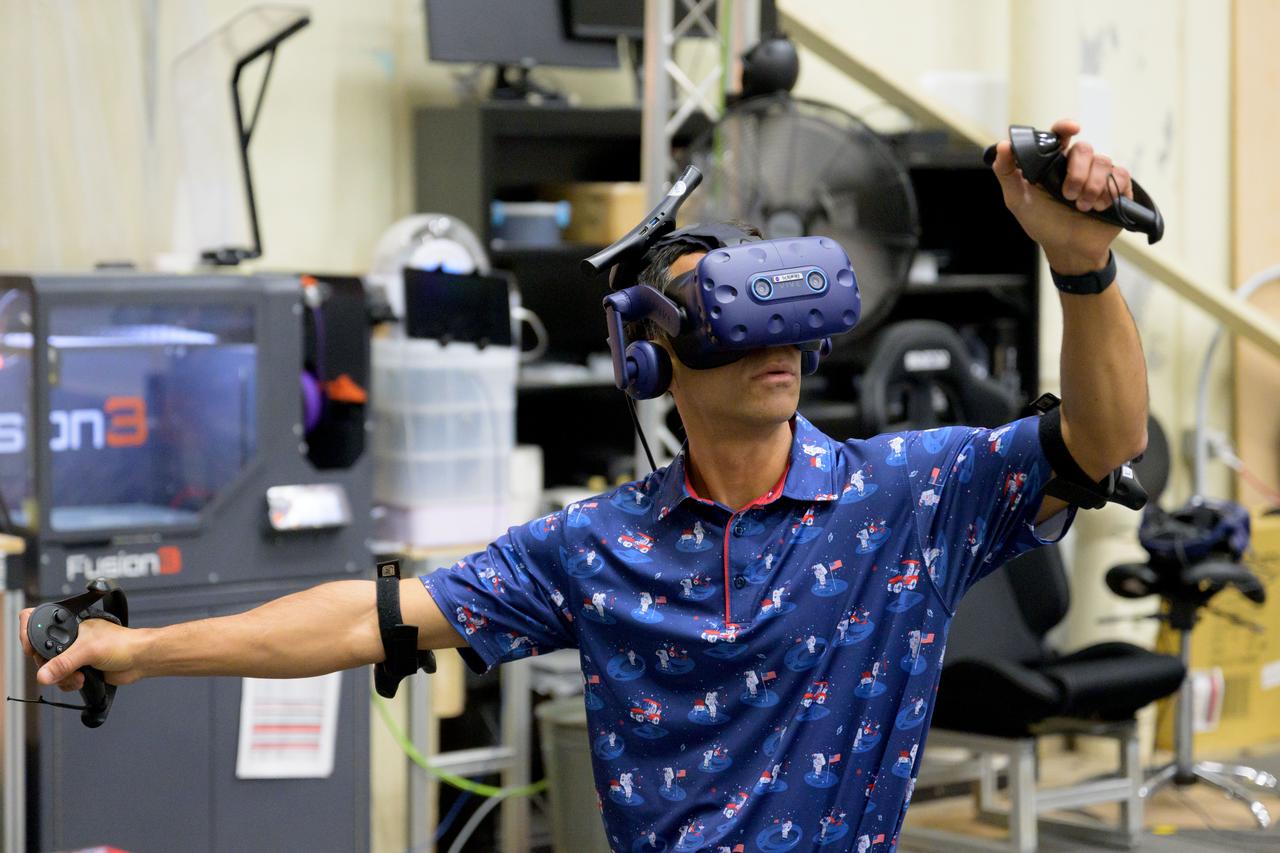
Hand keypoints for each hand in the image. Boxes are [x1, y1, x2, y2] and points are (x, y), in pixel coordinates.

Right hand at [18, 607, 143, 690]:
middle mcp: (70, 639)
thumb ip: (64, 663)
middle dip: (53, 667)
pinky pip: (63, 680)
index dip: (31, 640)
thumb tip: (43, 674)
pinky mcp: (80, 668)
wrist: (140, 660)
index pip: (40, 628)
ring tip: (79, 676)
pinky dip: (70, 683)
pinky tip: (83, 680)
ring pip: (52, 670)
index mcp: (71, 626)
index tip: (33, 653)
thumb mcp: (89, 650)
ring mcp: (75, 654)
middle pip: (43, 655)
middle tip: (65, 669)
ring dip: (64, 678)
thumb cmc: (122, 644)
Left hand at [991, 118, 1132, 275]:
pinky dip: (1109, 192)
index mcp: (1054, 164)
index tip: (1072, 128)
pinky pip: (1121, 175)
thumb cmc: (1042, 224)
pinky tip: (1100, 207)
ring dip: (1092, 187)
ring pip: (1104, 162)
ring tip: (1083, 207)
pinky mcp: (1117, 186)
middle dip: (1077, 174)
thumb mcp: (1018, 200)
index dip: (1066, 126)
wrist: (1068, 250)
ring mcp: (1098, 175)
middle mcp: (1077, 165)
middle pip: (1085, 148)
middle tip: (1068, 196)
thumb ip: (1007, 173)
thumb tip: (1004, 146)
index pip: (1060, 136)